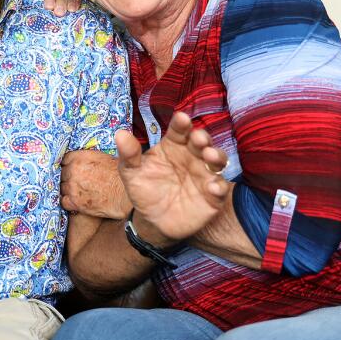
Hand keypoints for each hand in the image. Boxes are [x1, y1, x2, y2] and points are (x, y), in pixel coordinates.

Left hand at [61, 150, 131, 218]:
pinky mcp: (75, 202)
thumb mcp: (101, 158)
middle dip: (68, 178)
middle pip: (62, 174)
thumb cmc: (118, 176)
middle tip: (78, 182)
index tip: (71, 170)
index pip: (64, 160)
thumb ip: (86, 158)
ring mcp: (73, 187)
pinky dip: (69, 202)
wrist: (125, 195)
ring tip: (79, 192)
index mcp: (80, 157)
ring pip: (62, 187)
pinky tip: (77, 201)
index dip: (68, 166)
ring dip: (68, 190)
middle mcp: (74, 170)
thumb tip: (78, 159)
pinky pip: (63, 201)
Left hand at [115, 112, 228, 244]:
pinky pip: (220, 188)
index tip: (182, 118)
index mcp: (172, 146)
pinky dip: (219, 186)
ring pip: (216, 161)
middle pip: (201, 142)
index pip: (179, 131)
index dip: (181, 124)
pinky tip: (213, 187)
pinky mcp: (213, 195)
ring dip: (216, 156)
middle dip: (202, 138)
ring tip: (209, 156)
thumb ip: (129, 155)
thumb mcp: (132, 172)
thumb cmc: (144, 190)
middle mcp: (191, 156)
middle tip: (198, 138)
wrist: (153, 221)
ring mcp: (204, 175)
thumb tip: (120, 134)